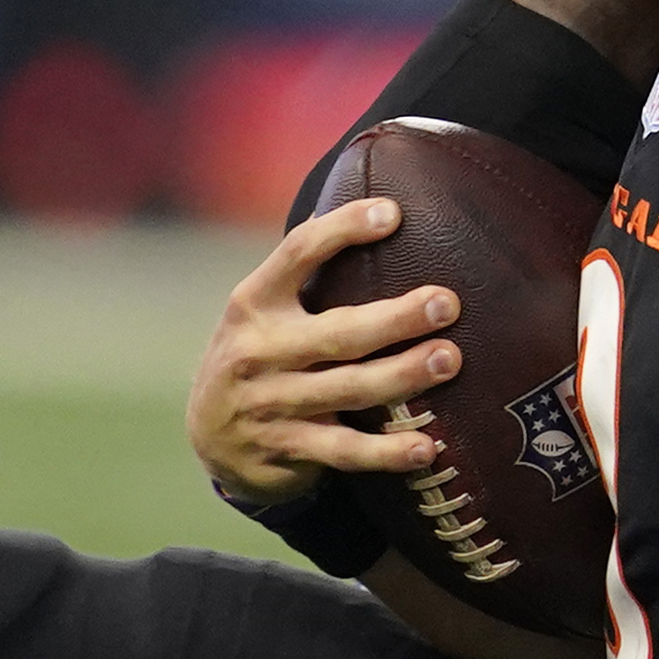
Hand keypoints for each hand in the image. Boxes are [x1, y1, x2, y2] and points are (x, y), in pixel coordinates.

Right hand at [188, 198, 466, 503]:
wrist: (209, 438)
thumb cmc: (260, 355)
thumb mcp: (262, 311)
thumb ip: (304, 270)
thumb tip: (373, 205)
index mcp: (254, 303)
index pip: (298, 254)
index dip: (343, 230)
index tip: (393, 214)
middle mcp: (258, 351)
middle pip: (339, 331)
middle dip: (396, 318)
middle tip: (446, 304)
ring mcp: (270, 404)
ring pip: (349, 389)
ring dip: (403, 376)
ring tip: (449, 360)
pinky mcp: (286, 448)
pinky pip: (345, 450)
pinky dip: (387, 452)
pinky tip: (427, 448)